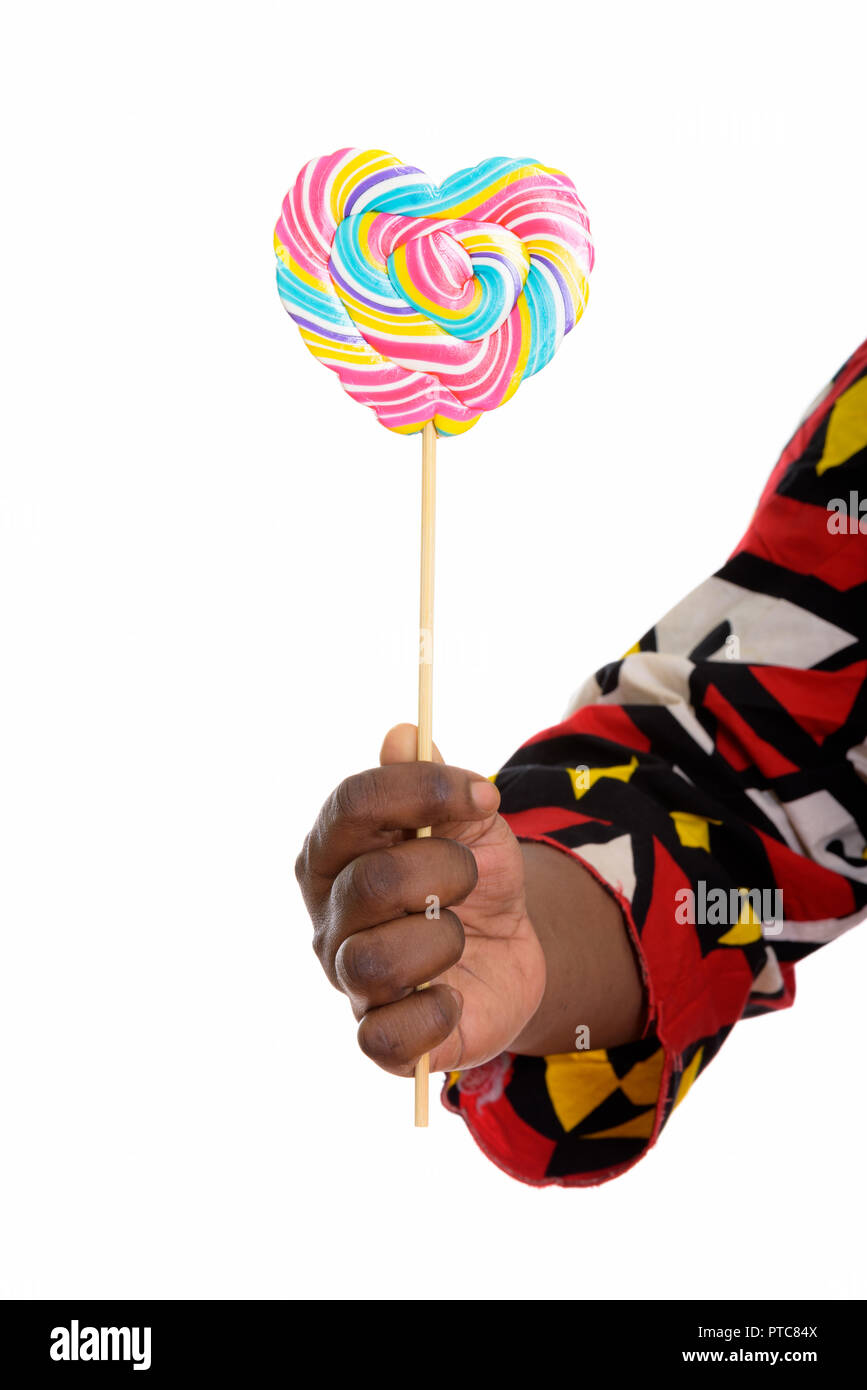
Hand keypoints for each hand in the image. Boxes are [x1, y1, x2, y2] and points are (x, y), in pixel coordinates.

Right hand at [295, 724, 545, 1075]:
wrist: (509, 950)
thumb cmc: (473, 878)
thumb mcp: (470, 823)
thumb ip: (435, 782)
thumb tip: (402, 733)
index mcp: (336, 850)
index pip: (351, 805)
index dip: (419, 791)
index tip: (485, 794)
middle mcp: (329, 915)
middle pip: (370, 883)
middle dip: (445, 871)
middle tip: (473, 876)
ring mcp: (348, 979)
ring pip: (372, 963)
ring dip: (440, 941)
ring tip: (459, 935)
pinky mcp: (377, 1038)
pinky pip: (383, 1038)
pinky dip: (433, 1013)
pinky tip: (455, 993)